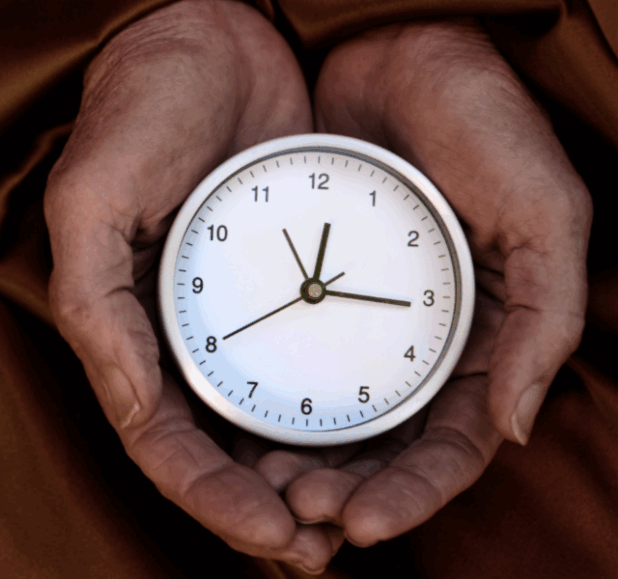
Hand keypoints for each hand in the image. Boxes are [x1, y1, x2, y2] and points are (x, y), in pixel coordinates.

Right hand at [44, 0, 341, 569]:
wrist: (204, 36)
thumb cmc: (136, 110)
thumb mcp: (91, 198)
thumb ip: (93, 301)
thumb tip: (127, 405)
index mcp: (125, 328)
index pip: (162, 440)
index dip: (211, 498)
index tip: (273, 532)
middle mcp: (178, 334)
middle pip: (215, 450)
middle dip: (261, 510)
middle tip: (322, 549)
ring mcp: (233, 314)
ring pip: (264, 424)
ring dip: (301, 481)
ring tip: (351, 520)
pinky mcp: (284, 284)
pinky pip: (310, 361)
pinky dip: (334, 414)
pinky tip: (371, 443)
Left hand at [263, 19, 591, 547]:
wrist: (391, 50)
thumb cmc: (478, 120)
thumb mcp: (540, 209)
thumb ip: (545, 317)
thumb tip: (516, 427)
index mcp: (478, 339)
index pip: (445, 448)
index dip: (410, 497)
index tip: (362, 524)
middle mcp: (410, 342)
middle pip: (374, 450)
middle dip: (339, 494)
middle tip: (295, 516)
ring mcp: (347, 319)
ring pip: (316, 422)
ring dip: (289, 468)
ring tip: (257, 493)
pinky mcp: (291, 289)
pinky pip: (267, 364)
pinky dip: (253, 409)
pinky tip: (228, 434)